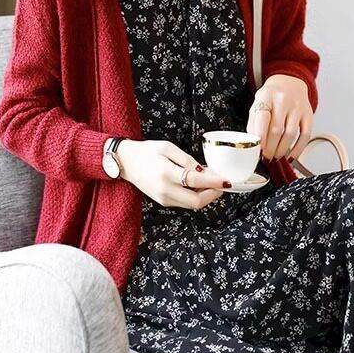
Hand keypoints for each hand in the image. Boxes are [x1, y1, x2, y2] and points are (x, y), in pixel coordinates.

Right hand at [115, 139, 230, 209]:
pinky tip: (199, 185)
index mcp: (166, 173)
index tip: (227, 180)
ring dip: (206, 196)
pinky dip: (196, 196)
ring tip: (211, 182)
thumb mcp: (167, 147)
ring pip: (192, 205)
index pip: (196, 182)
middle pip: (196, 202)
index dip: (214, 182)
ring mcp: (163, 198)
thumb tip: (204, 172)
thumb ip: (187, 160)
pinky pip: (185, 203)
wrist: (126, 162)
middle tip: (222, 184)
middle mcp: (165, 190)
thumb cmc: (147, 151)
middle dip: (213, 195)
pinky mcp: (163, 202)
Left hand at [246, 74, 313, 161]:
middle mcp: (283, 100)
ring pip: (291, 134)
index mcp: (267, 97)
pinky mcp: (308, 114)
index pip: (263, 118)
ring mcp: (297, 107)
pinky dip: (298, 148)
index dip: (260, 137)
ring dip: (282, 150)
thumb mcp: (258, 103)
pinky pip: (305, 135)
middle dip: (271, 148)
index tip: (258, 150)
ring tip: (276, 157)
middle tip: (267, 157)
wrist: (290, 82)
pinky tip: (291, 155)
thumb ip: (253, 122)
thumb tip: (253, 143)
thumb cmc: (271, 97)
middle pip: (277, 129)